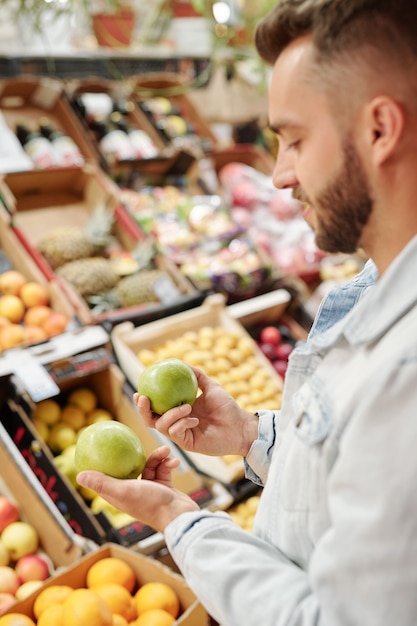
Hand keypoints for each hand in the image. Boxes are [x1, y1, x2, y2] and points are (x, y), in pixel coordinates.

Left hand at [76, 445, 198, 533]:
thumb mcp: (123, 490)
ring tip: (166, 450)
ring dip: (159, 457)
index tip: (102, 447)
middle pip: (130, 467)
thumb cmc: (150, 504)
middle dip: (135, 455)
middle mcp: (132, 491)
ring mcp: (149, 489)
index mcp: (119, 494)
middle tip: (137, 442)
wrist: (179, 515)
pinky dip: (168, 464)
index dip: (103, 464)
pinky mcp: (163, 487)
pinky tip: (175, 460)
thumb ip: (102, 483)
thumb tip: (79, 476)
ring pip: (150, 466)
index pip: (107, 476)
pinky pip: (163, 469)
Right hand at [136, 367, 258, 457]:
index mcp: (178, 411)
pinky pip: (175, 432)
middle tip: (144, 398)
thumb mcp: (211, 386)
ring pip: (162, 425)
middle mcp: (176, 423)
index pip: (156, 407)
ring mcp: (181, 434)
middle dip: (143, 410)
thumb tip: (181, 362)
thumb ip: (197, 375)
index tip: (140, 390)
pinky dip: (182, 423)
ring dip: (171, 414)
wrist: (240, 426)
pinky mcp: (187, 443)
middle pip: (150, 420)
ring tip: (187, 406)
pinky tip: (195, 419)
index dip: (144, 401)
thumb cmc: (227, 407)